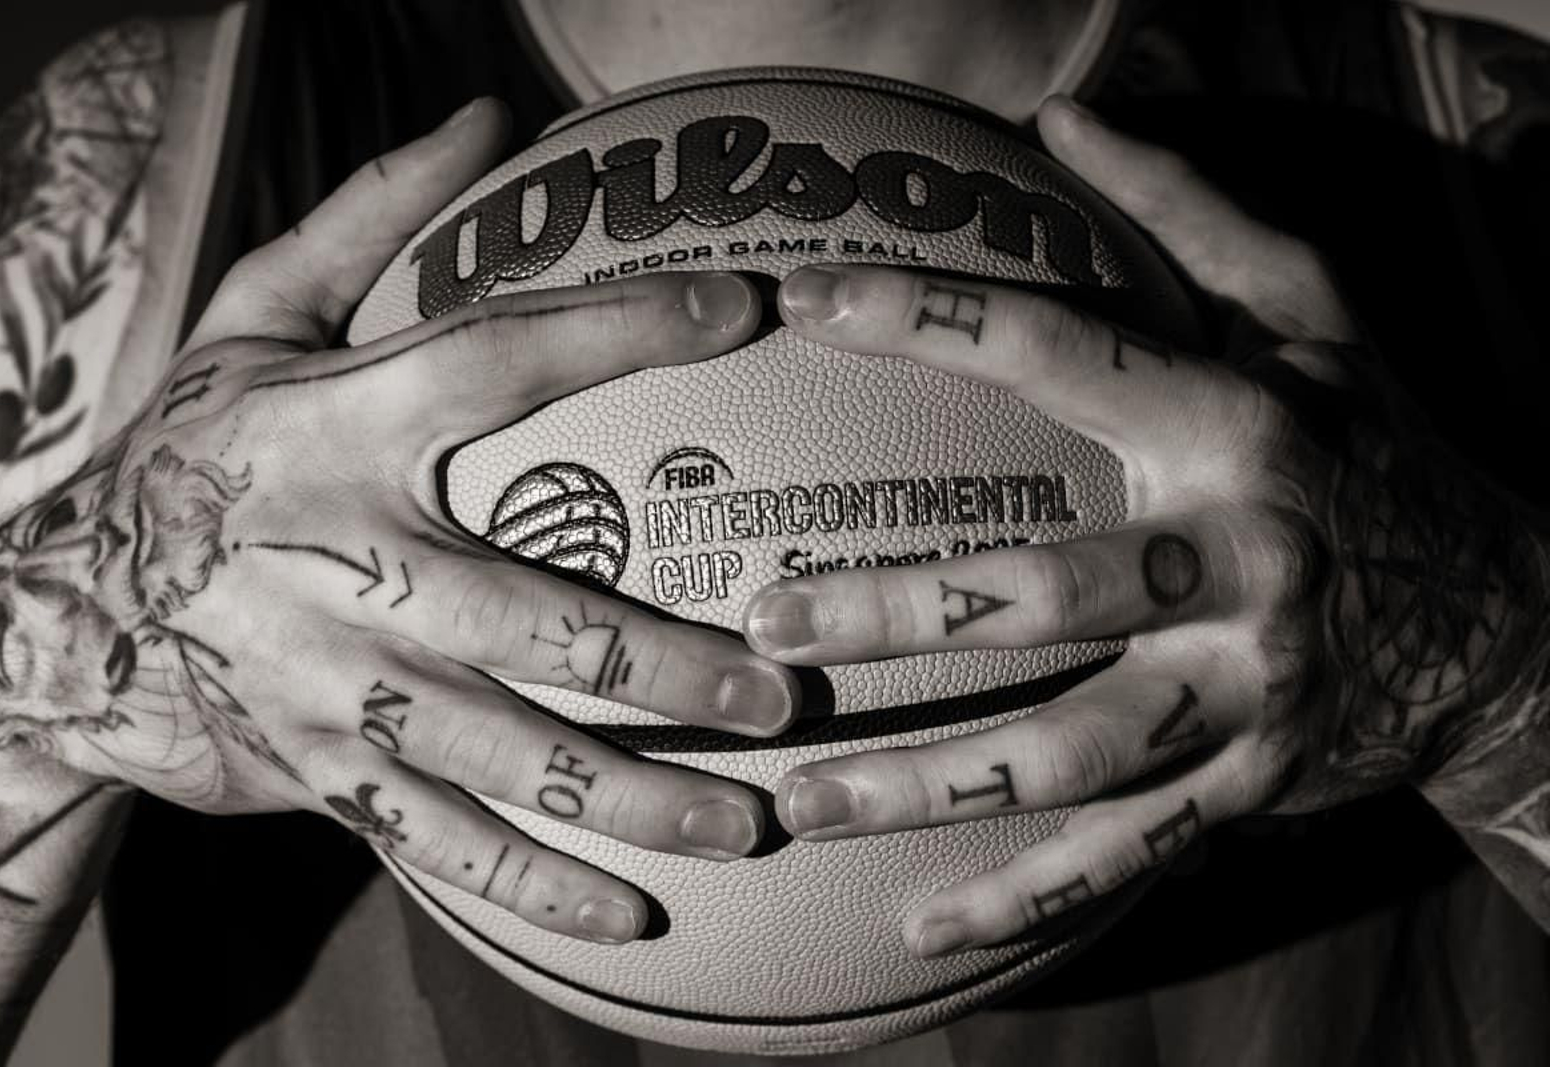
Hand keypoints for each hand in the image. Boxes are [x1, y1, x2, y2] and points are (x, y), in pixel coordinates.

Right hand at [0, 99, 796, 945]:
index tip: (747, 308)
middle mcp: (338, 568)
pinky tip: (633, 913)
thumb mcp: (255, 320)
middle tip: (785, 688)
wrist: (70, 616)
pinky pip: (441, 846)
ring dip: (636, 799)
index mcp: (334, 430)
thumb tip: (484, 115)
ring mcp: (333, 691)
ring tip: (751, 821)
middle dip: (666, 664)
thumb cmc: (198, 452)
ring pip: (505, 760)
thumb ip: (366, 220)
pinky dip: (535, 888)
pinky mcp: (327, 776)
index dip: (623, 328)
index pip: (498, 360)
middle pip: (529, 621)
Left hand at [742, 96, 1540, 956]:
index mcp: (1237, 429)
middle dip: (899, 608)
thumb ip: (1189, 214)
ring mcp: (1244, 694)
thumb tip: (1070, 115)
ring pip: (1069, 753)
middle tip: (760, 620)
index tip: (797, 302)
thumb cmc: (1370, 451)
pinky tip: (911, 926)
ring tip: (797, 798)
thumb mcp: (1311, 313)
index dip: (926, 319)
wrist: (1503, 623)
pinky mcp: (1245, 790)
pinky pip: (1122, 857)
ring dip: (927, 784)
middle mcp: (1241, 566)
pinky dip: (1019, 899)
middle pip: (1049, 591)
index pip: (1061, 354)